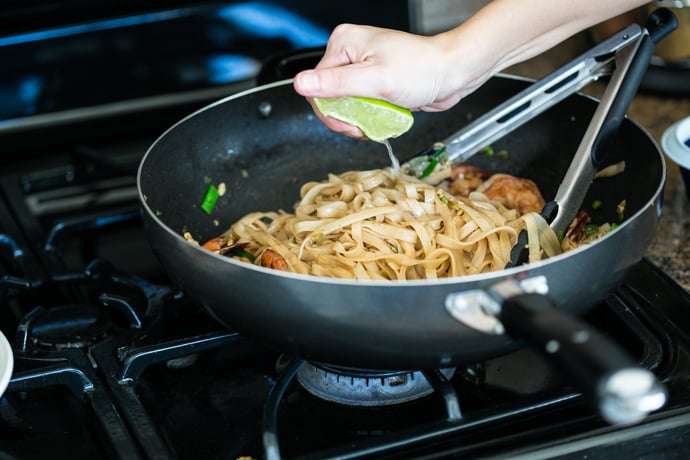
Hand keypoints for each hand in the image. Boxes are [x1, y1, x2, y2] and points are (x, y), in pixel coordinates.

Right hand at [292, 24, 489, 138]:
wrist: (452, 74)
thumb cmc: (422, 70)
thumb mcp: (375, 79)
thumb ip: (336, 83)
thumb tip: (300, 84)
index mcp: (343, 44)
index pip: (317, 87)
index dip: (331, 113)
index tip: (351, 125)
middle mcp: (349, 52)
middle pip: (328, 97)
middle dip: (345, 118)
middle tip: (365, 126)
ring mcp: (360, 67)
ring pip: (344, 105)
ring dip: (358, 119)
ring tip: (378, 119)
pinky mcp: (372, 81)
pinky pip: (359, 105)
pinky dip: (369, 116)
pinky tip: (383, 116)